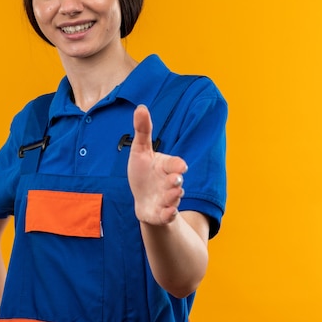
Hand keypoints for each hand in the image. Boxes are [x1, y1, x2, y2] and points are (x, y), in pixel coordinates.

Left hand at [127, 105, 187, 224]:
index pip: (175, 164)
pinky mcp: (162, 213)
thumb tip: (141, 106)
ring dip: (173, 197)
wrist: (143, 200)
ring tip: (171, 195)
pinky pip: (168, 215)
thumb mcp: (140, 151)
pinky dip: (169, 214)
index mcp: (166, 166)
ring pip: (174, 198)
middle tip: (176, 181)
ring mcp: (167, 198)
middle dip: (176, 181)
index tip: (181, 166)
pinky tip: (169, 212)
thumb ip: (143, 131)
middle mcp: (170, 182)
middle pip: (176, 182)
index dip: (178, 165)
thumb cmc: (142, 173)